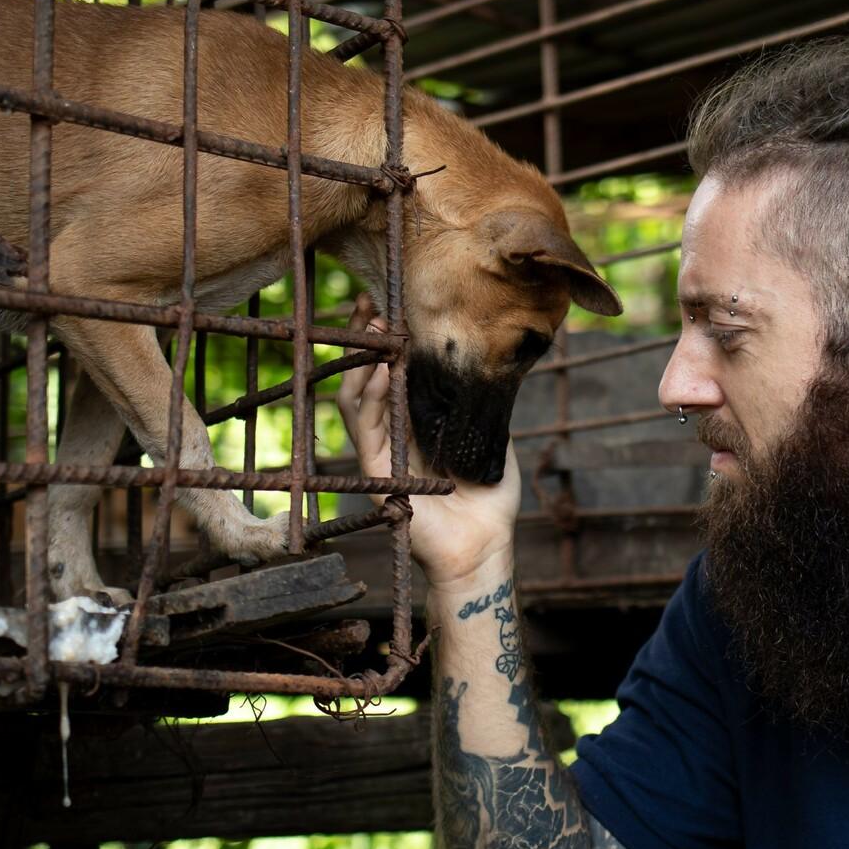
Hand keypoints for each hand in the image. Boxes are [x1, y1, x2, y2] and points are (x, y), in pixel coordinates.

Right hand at [335, 295, 519, 589]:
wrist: (483, 544)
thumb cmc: (489, 497)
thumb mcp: (491, 436)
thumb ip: (481, 401)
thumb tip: (490, 358)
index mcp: (416, 424)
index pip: (394, 373)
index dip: (390, 340)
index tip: (393, 304)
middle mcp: (393, 434)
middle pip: (368, 378)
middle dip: (367, 340)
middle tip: (371, 304)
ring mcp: (381, 452)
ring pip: (358, 397)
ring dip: (364, 360)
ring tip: (373, 326)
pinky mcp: (377, 473)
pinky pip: (365, 429)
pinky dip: (371, 397)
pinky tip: (382, 370)